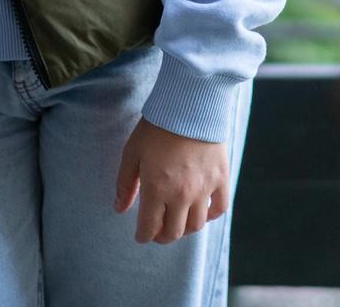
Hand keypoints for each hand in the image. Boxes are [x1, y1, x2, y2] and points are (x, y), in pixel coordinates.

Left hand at [114, 118, 229, 244]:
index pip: (149, 227)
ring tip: (177, 221)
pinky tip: (202, 210)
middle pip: (174, 231)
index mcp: (156, 188)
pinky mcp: (221, 179)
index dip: (143, 236)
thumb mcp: (132, 152)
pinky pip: (220, 208)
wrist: (190, 103)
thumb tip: (119, 209)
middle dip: (162, 236)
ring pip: (196, 225)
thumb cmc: (157, 125)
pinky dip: (211, 215)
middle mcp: (182, 195)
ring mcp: (204, 189)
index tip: (140, 235)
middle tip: (157, 231)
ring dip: (184, 229)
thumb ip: (125, 183)